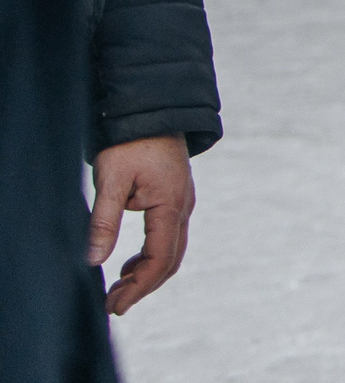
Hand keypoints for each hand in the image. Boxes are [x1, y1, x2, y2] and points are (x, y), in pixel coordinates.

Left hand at [88, 135, 193, 314]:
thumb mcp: (111, 180)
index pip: (159, 259)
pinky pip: (168, 236)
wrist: (153, 109)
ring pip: (171, 250)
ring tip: (118, 288)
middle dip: (143, 286)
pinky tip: (129, 263)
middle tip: (113, 304)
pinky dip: (150, 256)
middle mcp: (182, 207)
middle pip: (170, 260)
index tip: (114, 304)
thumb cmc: (132, 142)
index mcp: (171, 205)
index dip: (138, 287)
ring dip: (147, 273)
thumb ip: (104, 221)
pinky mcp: (174, 198)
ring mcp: (182, 202)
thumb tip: (92, 260)